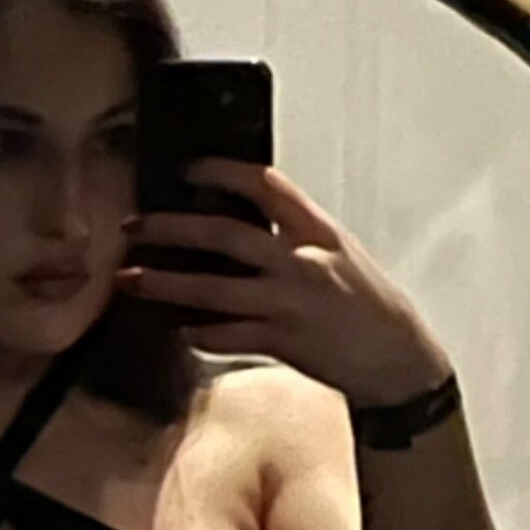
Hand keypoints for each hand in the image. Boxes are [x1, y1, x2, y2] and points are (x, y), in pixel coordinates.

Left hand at [115, 158, 453, 407]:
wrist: (399, 360)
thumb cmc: (371, 307)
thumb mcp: (341, 255)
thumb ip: (297, 237)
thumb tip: (244, 227)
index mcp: (318, 231)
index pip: (263, 185)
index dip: (219, 170)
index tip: (187, 169)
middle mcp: (300, 262)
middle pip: (223, 233)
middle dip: (171, 227)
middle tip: (135, 226)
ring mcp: (288, 303)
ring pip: (212, 288)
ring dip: (165, 283)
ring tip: (130, 279)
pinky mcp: (282, 343)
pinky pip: (226, 335)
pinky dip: (198, 332)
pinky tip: (178, 328)